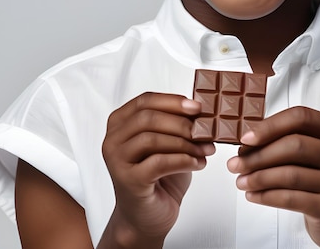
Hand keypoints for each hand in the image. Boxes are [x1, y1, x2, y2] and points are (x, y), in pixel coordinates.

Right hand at [100, 92, 214, 246]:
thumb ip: (175, 123)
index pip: (145, 101)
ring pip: (153, 139)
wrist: (146, 217)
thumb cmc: (158, 177)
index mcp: (119, 123)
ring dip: (185, 143)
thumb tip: (200, 109)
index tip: (197, 107)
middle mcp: (113, 139)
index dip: (172, 101)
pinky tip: (197, 163)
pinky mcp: (128, 180)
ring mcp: (117, 160)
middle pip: (148, 117)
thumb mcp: (167, 143)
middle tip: (206, 130)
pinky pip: (159, 163)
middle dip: (181, 122)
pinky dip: (183, 160)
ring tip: (205, 150)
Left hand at [226, 106, 319, 248]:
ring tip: (240, 180)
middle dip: (259, 155)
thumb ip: (289, 138)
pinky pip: (291, 198)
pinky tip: (253, 195)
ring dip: (258, 177)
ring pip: (290, 174)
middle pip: (293, 145)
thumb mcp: (316, 150)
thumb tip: (247, 141)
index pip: (300, 117)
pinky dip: (266, 196)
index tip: (245, 138)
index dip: (270, 125)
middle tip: (235, 163)